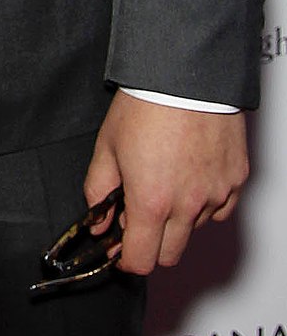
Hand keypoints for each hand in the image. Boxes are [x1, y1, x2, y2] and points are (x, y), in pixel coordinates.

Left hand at [84, 90, 248, 274]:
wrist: (185, 74)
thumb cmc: (145, 104)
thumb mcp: (106, 146)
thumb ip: (98, 191)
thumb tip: (98, 223)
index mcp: (151, 201)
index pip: (140, 261)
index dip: (125, 258)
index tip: (120, 246)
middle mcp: (187, 205)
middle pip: (169, 255)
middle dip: (151, 242)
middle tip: (140, 212)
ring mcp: (216, 194)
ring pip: (194, 229)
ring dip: (178, 218)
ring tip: (166, 178)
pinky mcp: (236, 181)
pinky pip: (220, 208)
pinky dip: (205, 201)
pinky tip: (191, 174)